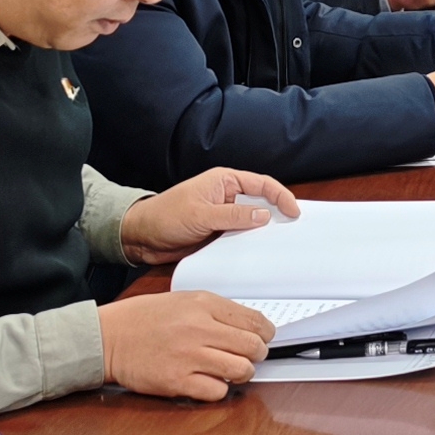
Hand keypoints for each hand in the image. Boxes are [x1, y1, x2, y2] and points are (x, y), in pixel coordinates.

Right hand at [97, 288, 274, 400]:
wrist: (107, 337)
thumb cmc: (142, 319)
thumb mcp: (182, 300)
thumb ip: (215, 311)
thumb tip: (247, 326)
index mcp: (203, 304)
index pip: (254, 321)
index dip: (265, 333)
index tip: (264, 338)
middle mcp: (199, 328)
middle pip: (253, 346)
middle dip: (257, 354)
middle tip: (249, 356)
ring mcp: (189, 356)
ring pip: (241, 370)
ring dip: (241, 373)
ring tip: (232, 371)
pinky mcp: (177, 381)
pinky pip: (217, 391)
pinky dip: (218, 390)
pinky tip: (210, 382)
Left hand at [118, 166, 297, 261]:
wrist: (141, 237)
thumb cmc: (163, 216)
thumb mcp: (200, 215)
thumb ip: (232, 216)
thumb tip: (263, 216)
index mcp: (224, 181)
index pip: (261, 184)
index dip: (280, 196)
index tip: (293, 212)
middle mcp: (226, 196)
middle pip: (261, 202)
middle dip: (277, 214)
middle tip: (294, 230)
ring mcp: (224, 216)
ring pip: (253, 222)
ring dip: (264, 232)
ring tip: (281, 243)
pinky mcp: (219, 233)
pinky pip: (241, 237)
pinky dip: (251, 244)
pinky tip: (259, 253)